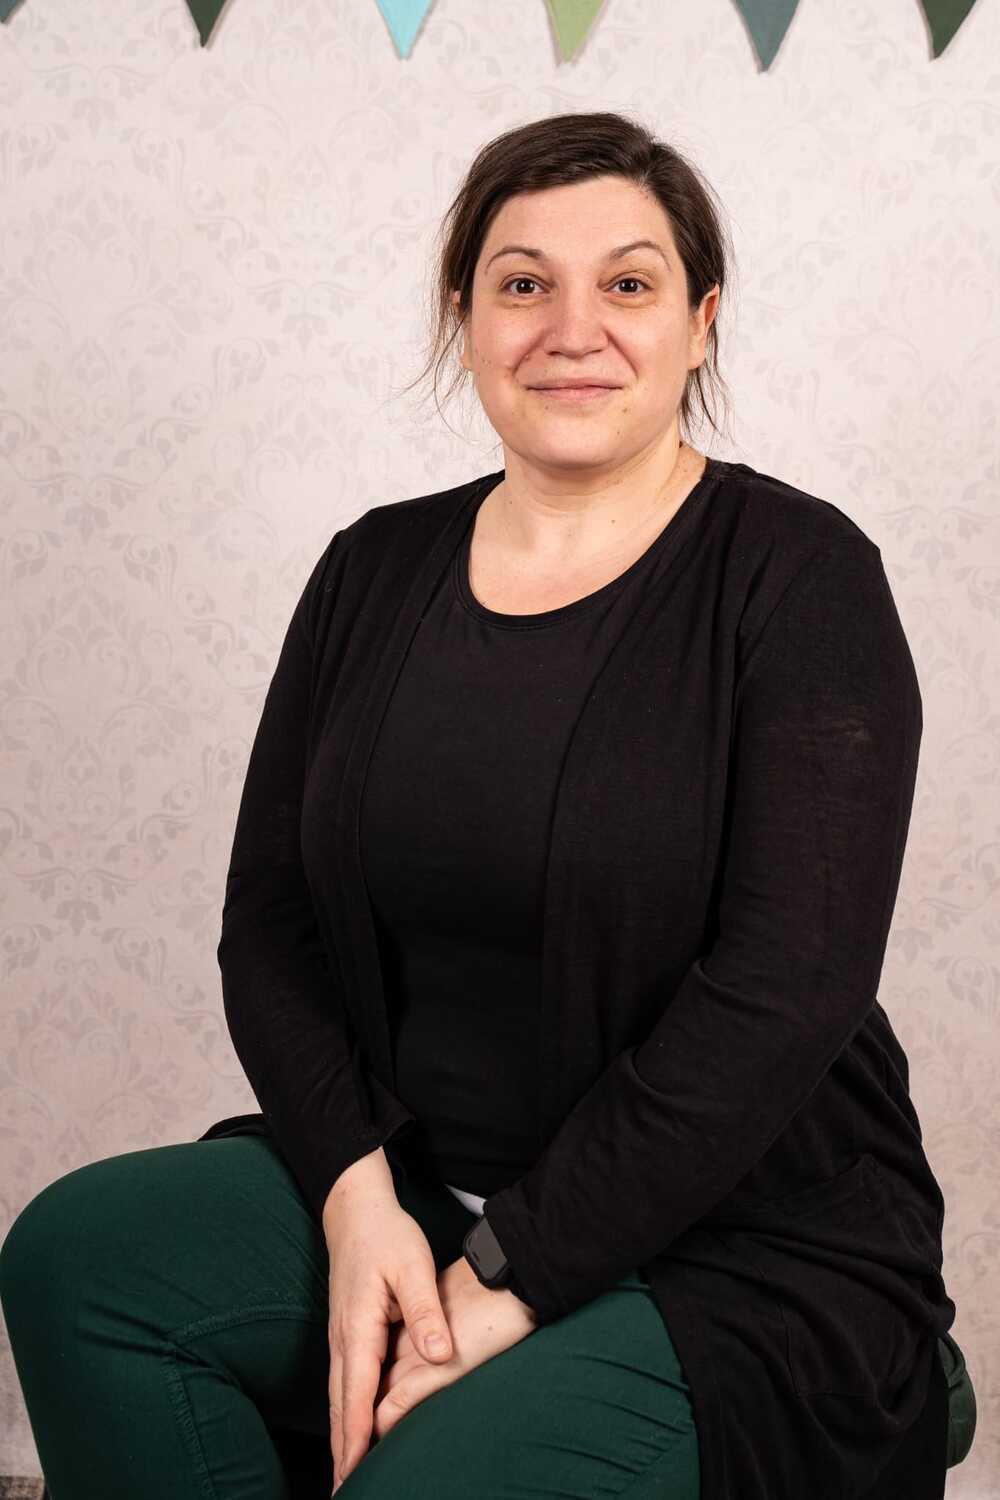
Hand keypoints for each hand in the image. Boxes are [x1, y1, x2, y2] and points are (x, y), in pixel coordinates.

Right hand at [324, 1162, 457, 1496]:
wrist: (356, 1210)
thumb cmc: (386, 1236)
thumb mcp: (413, 1267)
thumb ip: (426, 1311)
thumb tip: (437, 1355)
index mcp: (358, 1327)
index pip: (356, 1393)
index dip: (356, 1436)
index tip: (353, 1473)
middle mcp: (343, 1338)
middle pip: (340, 1405)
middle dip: (342, 1450)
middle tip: (344, 1491)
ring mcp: (341, 1336)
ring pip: (339, 1396)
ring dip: (341, 1435)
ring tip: (346, 1474)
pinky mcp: (347, 1333)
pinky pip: (343, 1382)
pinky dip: (344, 1413)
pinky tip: (352, 1429)